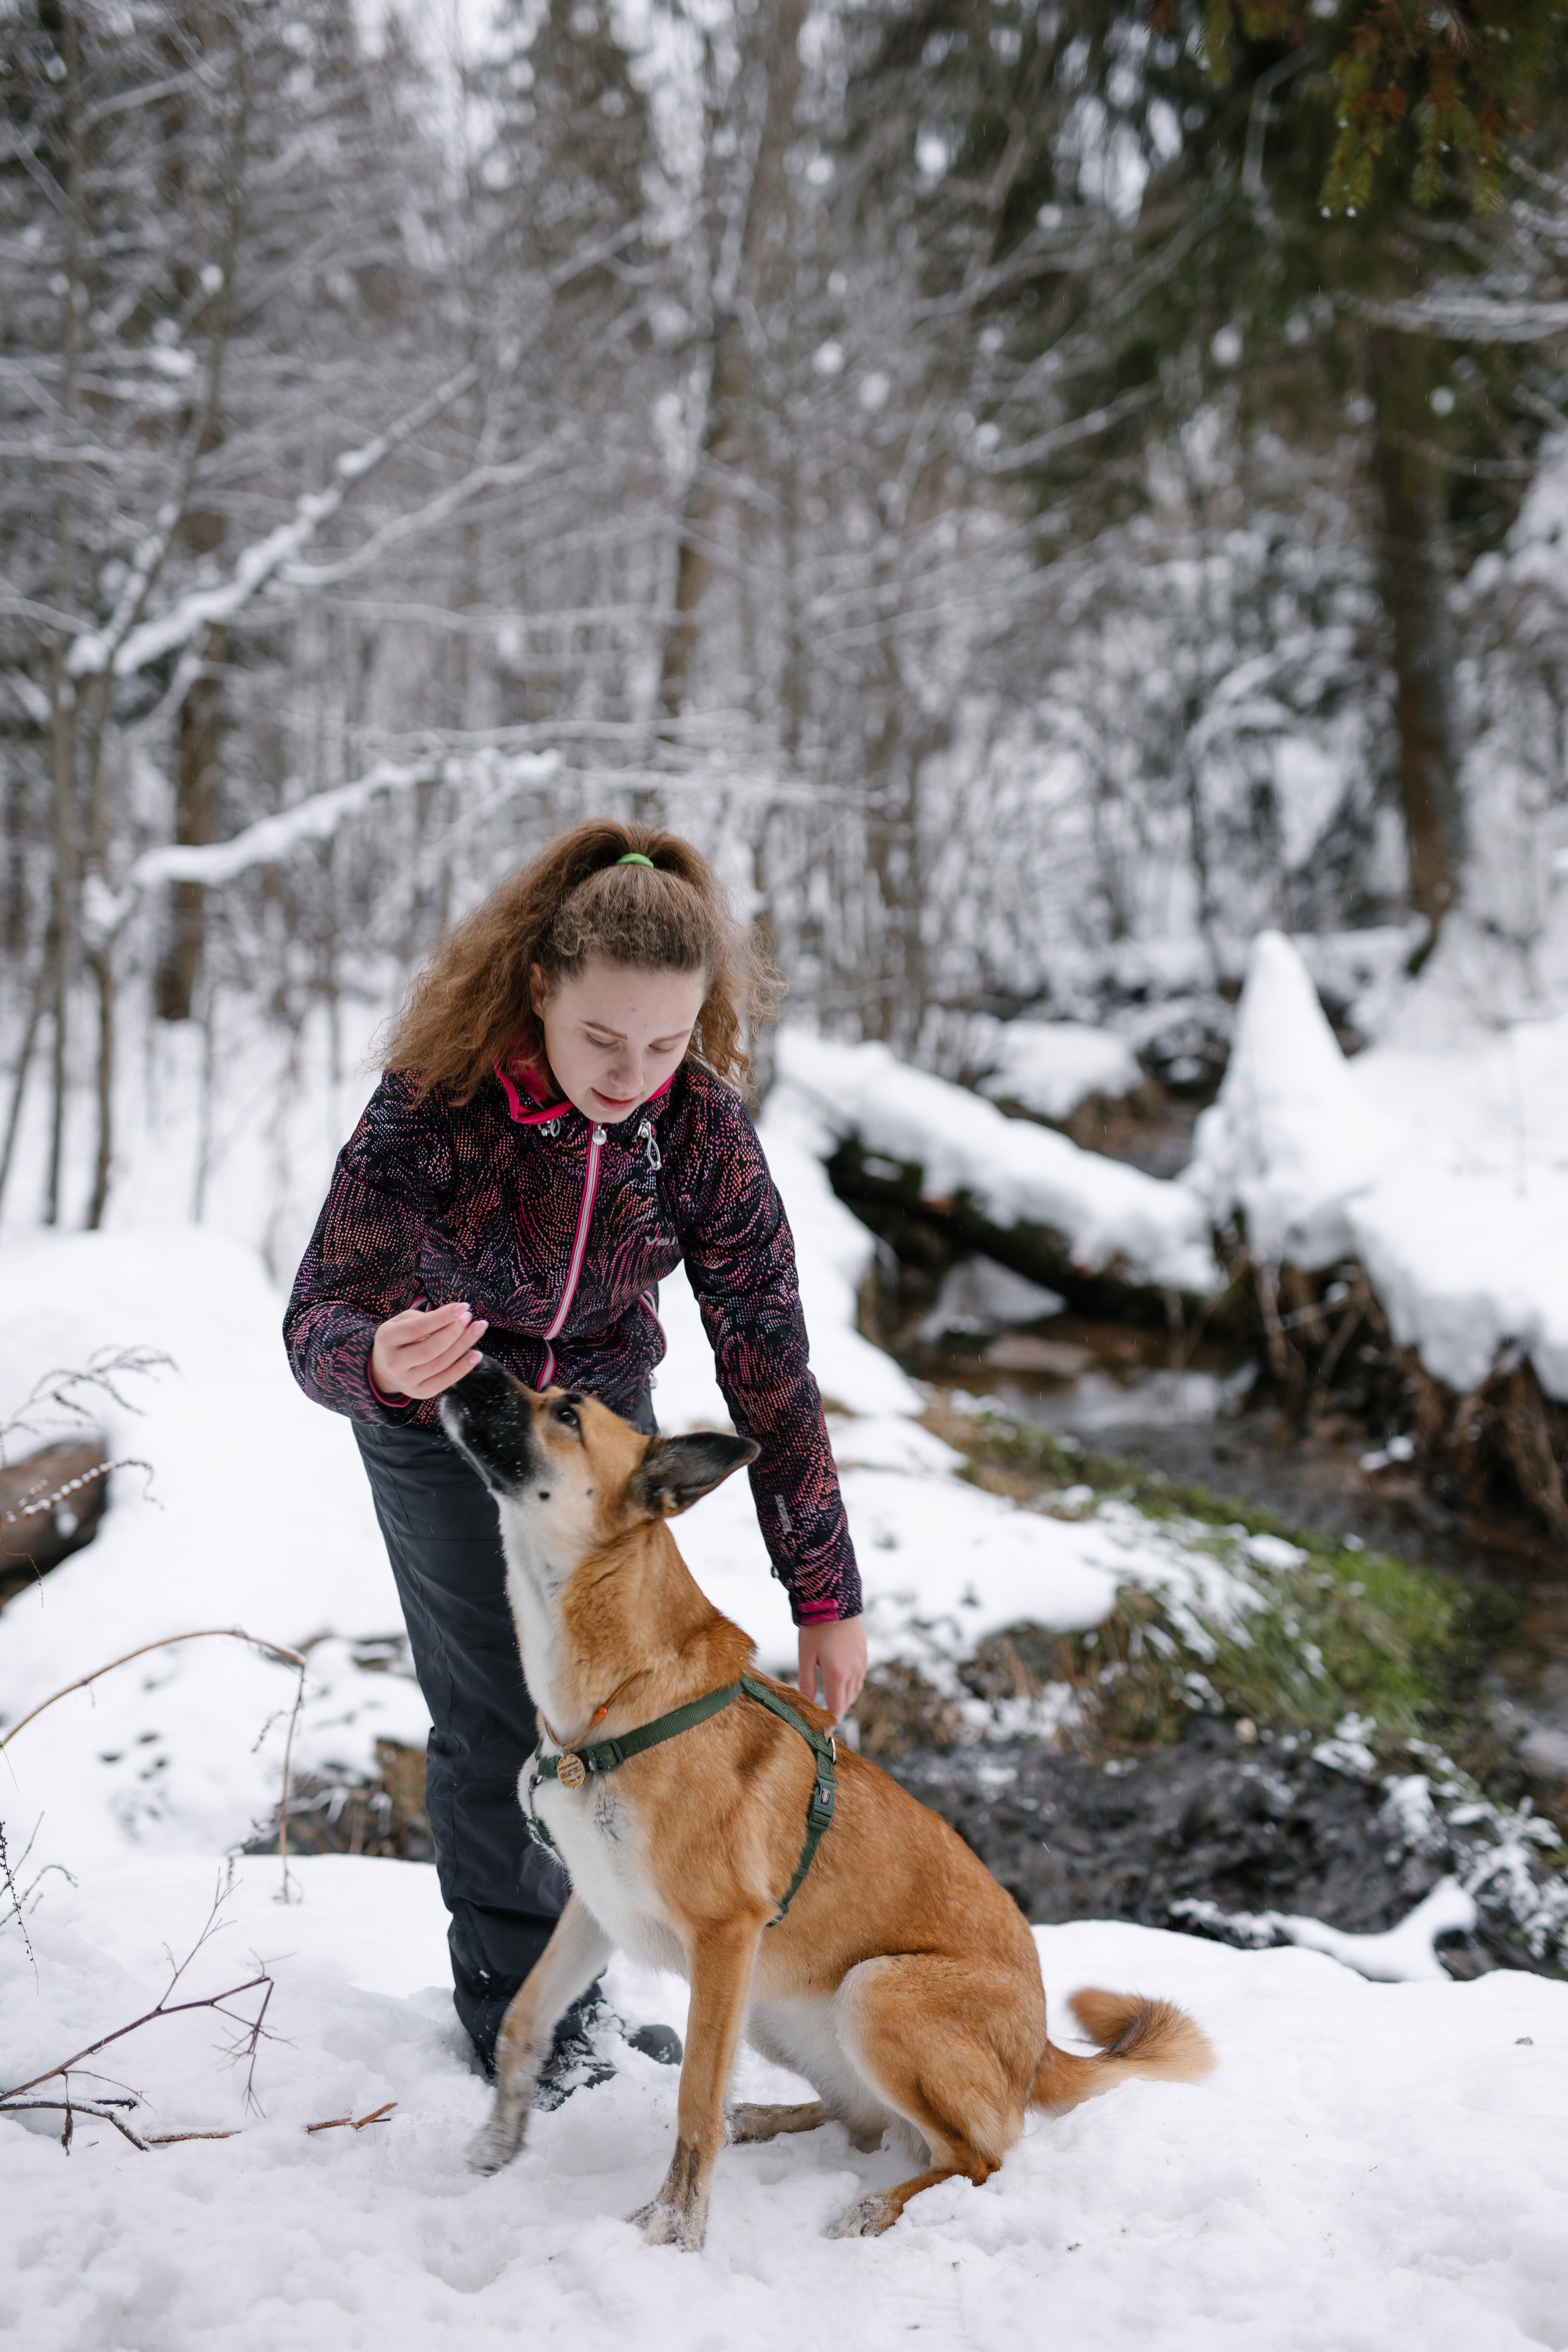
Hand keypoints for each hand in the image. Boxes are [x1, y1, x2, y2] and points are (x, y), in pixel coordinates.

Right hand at [369, 1301, 488, 1401]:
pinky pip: (445, 1380)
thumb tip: (455, 1316)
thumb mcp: (401, 1322)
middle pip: (431, 1348)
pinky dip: (463, 1368)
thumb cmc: (399, 1338)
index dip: (442, 1317)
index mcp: (387, 1339)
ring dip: (463, 1345)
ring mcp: (406, 1380)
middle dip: (454, 1331)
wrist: (384, 1369)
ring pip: (441, 1364)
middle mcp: (394, 1362)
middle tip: (468, 1317)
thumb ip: (424, 1317)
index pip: (417, 1328)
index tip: (462, 1307)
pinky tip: (476, 1354)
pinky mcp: (420, 1392)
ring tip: (478, 1328)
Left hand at [797, 1616, 867, 1727]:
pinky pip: (860, 1677)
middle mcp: (853, 1671)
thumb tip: (806, 1703)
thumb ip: (806, 1682)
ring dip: (845, 1700)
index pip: (836, 1708)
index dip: (830, 1722)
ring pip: (855, 1690)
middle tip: (824, 1719)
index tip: (824, 1732)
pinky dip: (851, 1686)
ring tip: (833, 1704)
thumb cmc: (816, 1628)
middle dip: (836, 1712)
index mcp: (837, 1674)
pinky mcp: (864, 1653)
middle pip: (847, 1701)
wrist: (836, 1600)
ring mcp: (861, 1662)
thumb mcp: (805, 1656)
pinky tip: (842, 1683)